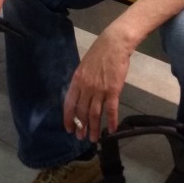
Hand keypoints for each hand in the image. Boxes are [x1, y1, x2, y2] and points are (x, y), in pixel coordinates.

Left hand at [63, 27, 131, 141]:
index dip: (68, 118)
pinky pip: (111, 109)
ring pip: (95, 114)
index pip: (69, 104)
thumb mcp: (84, 66)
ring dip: (94, 128)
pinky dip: (112, 121)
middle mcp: (86, 87)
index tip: (69, 129)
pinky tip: (112, 130)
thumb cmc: (100, 53)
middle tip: (81, 137)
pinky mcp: (113, 90)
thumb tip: (80, 95)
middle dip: (81, 127)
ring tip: (94, 138)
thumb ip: (81, 81)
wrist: (114, 43)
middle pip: (81, 111)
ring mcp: (99, 89)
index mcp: (77, 80)